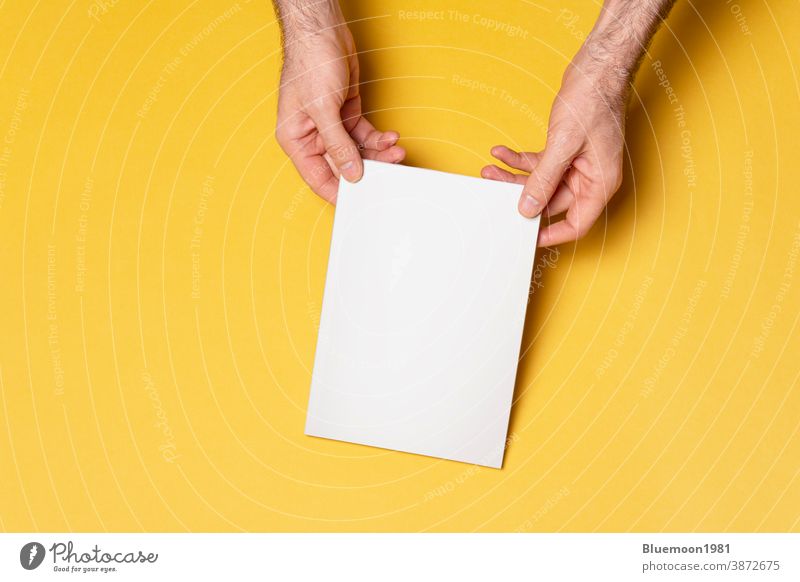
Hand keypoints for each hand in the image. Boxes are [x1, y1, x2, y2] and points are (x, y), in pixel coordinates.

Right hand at [275, 9, 404, 202]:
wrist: (322, 30)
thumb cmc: (309, 63)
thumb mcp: (322, 109)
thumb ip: (337, 145)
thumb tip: (351, 173)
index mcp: (296, 140)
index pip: (319, 178)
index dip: (339, 193)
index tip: (360, 203)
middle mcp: (313, 137)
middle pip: (343, 166)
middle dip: (368, 168)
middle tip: (391, 170)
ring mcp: (331, 126)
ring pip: (358, 152)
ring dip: (379, 153)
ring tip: (396, 150)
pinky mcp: (346, 114)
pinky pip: (365, 135)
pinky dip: (379, 138)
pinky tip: (391, 137)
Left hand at [482, 60, 624, 246]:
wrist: (598, 68)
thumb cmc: (592, 102)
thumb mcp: (563, 145)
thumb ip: (544, 180)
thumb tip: (527, 208)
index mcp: (600, 183)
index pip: (576, 224)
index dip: (551, 234)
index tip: (526, 238)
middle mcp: (590, 178)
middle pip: (551, 201)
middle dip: (519, 195)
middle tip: (492, 189)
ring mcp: (579, 164)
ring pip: (541, 182)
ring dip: (514, 176)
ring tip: (490, 170)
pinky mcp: (567, 151)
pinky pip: (540, 163)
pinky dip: (520, 159)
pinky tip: (500, 152)